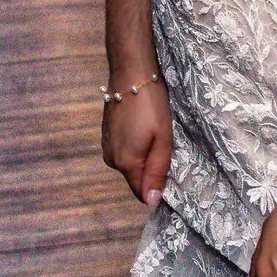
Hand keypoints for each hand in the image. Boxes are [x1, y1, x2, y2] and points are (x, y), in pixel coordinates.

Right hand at [102, 80, 172, 206]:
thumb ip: (157, 172)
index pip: (142, 193)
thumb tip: (152, 203)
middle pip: (136, 177)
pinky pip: (123, 150)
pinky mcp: (105, 134)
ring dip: (143, 155)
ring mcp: (106, 146)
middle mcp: (111, 159)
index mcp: (125, 163)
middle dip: (151, 168)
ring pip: (130, 163)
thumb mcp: (163, 139)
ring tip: (153, 132)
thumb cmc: (151, 105)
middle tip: (164, 144)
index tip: (170, 168)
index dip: (157, 187)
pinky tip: (141, 126)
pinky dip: (134, 144)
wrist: (130, 72)